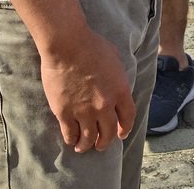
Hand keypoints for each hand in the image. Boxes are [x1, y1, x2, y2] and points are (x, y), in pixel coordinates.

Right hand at [39, 27, 134, 152]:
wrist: (67, 45)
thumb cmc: (91, 45)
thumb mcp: (115, 58)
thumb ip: (118, 75)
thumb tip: (116, 83)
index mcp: (120, 91)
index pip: (128, 117)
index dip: (125, 129)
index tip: (122, 134)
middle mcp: (105, 105)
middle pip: (109, 132)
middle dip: (105, 141)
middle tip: (101, 145)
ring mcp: (84, 111)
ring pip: (89, 138)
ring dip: (87, 145)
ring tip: (83, 147)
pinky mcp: (65, 113)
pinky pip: (70, 133)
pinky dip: (72, 139)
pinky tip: (71, 139)